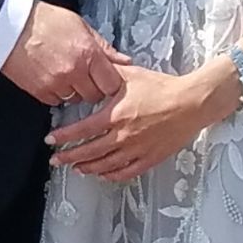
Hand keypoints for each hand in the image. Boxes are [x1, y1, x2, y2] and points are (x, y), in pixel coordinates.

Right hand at [1, 0, 129, 105]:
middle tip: (87, 75)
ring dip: (75, 91)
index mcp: (88, 54)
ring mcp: (56, 84)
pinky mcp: (40, 91)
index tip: (107, 78)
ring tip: (67, 73)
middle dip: (94, 87)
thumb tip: (123, 60)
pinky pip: (56, 102)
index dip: (111, 82)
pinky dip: (58, 93)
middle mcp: (74, 72)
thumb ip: (103, 46)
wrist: (9, 26)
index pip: (112, 83)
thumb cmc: (43, 21)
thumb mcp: (80, 25)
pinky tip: (53, 77)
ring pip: (76, 100)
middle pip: (95, 95)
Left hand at [48, 62, 237, 184]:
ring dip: (88, 168)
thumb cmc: (162, 87)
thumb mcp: (131, 76)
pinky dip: (112, 176)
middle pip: (89, 152)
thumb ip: (108, 74)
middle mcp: (122, 136)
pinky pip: (126, 172)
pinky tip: (104, 175)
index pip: (82, 130)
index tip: (50, 141)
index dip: (64, 137)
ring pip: (105, 165)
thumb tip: (90, 67)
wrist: (191, 103)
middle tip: (56, 160)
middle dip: (69, 157)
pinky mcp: (150, 158)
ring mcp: (136, 150)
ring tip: (77, 168)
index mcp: (115, 115)